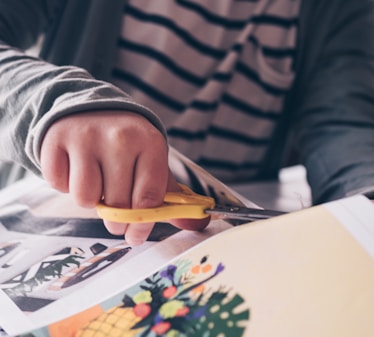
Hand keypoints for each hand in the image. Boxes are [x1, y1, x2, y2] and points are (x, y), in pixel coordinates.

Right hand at [40, 111, 208, 244]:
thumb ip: (173, 196)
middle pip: (116, 204)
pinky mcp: (56, 138)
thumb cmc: (127, 144)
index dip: (142, 225)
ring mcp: (87, 136)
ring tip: (96, 182)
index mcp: (150, 144)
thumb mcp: (152, 162)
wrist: (92, 111)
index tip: (135, 236)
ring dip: (90, 199)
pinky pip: (58, 184)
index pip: (148, 197)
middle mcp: (120, 138)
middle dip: (115, 218)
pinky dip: (65, 185)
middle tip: (114, 207)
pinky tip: (75, 169)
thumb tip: (199, 222)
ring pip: (85, 198)